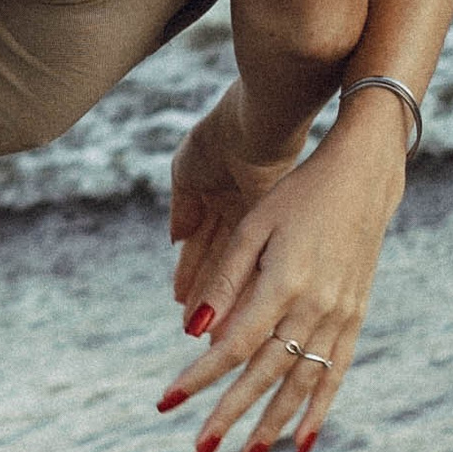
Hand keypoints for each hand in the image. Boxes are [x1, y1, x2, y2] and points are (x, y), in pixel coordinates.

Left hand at [157, 90, 407, 451]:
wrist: (363, 181)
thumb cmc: (298, 197)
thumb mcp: (254, 225)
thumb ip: (225, 278)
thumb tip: (193, 330)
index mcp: (283, 283)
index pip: (232, 345)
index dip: (199, 377)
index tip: (167, 402)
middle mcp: (314, 308)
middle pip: (264, 375)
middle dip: (229, 416)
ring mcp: (339, 318)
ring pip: (300, 386)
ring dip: (271, 427)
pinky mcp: (355, 321)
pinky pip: (336, 377)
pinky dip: (317, 413)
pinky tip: (299, 446)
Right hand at [167, 88, 303, 323]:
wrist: (260, 118)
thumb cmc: (221, 135)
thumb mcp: (189, 172)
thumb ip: (184, 206)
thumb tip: (176, 238)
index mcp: (227, 200)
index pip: (208, 250)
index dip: (195, 277)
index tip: (184, 306)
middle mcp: (247, 217)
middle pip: (225, 268)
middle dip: (209, 299)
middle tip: (196, 331)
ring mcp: (264, 224)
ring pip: (239, 274)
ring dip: (223, 302)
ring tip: (211, 334)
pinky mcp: (275, 228)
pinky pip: (252, 269)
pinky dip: (238, 291)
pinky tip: (230, 314)